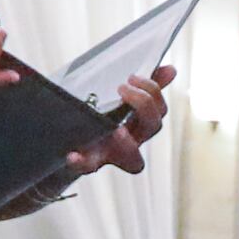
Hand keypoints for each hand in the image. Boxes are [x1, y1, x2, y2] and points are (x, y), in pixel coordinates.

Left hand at [59, 64, 173, 180]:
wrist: (67, 138)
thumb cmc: (97, 115)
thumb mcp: (118, 98)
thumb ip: (143, 86)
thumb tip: (171, 70)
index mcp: (138, 123)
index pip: (159, 110)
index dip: (153, 94)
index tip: (133, 75)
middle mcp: (131, 140)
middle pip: (153, 128)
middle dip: (144, 105)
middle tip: (123, 88)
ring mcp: (111, 153)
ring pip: (135, 161)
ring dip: (128, 144)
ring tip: (117, 129)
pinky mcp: (88, 163)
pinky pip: (88, 167)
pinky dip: (82, 162)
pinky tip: (73, 154)